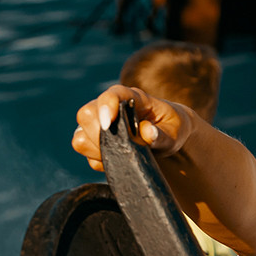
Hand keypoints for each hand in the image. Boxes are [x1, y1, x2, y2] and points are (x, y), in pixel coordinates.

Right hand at [71, 85, 198, 171]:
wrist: (167, 137)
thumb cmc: (172, 129)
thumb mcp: (175, 132)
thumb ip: (163, 135)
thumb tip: (147, 133)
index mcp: (131, 97)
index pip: (111, 95)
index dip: (106, 106)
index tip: (109, 124)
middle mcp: (109, 107)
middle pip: (86, 114)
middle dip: (98, 134)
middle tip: (120, 147)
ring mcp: (98, 124)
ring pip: (80, 137)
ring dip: (97, 150)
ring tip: (121, 154)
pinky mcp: (93, 142)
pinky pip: (86, 155)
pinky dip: (99, 161)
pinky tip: (118, 159)